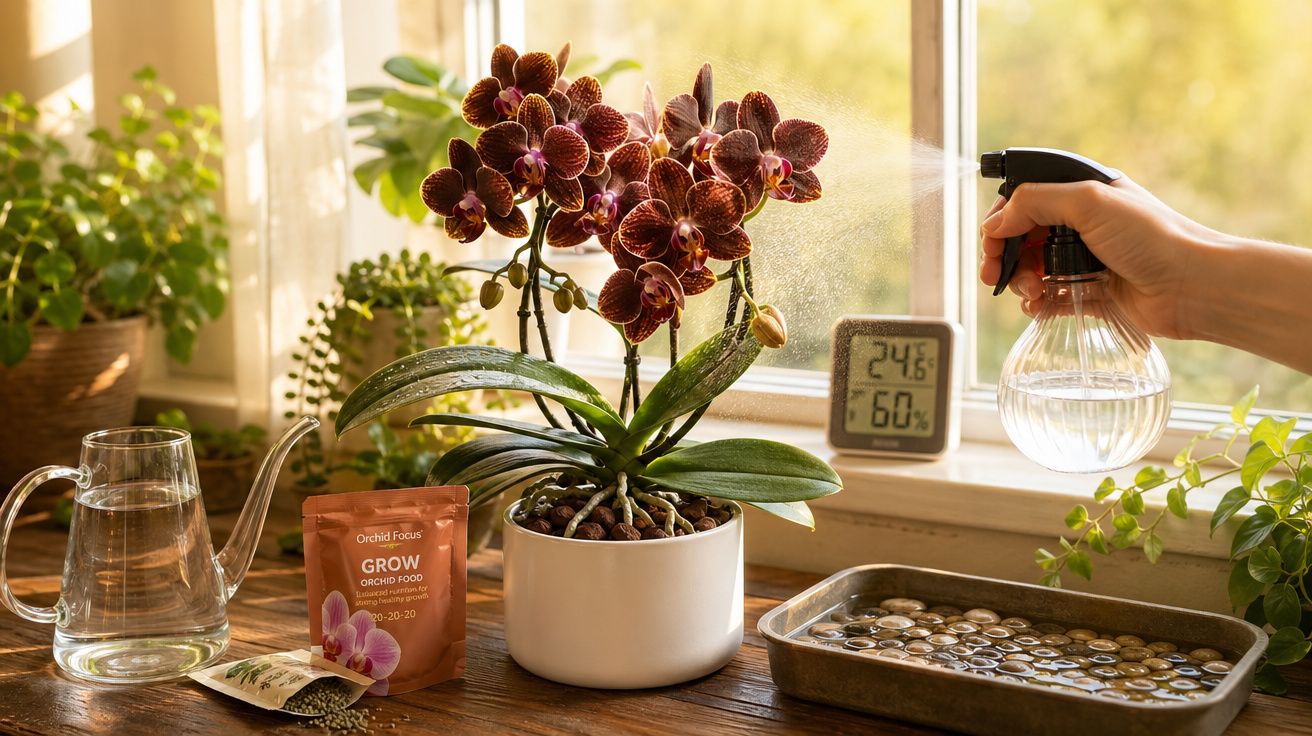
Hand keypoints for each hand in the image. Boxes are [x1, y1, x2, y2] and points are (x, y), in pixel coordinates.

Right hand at [979, 177, 1210, 340]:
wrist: (1192, 286)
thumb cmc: (1151, 237)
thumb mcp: (1089, 202)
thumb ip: (1035, 202)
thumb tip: (995, 223)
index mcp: (1082, 193)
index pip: (1024, 200)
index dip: (1001, 220)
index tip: (991, 244)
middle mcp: (1082, 224)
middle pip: (1022, 237)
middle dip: (1004, 256)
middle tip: (994, 276)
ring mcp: (1085, 259)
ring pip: (1032, 268)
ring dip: (1021, 281)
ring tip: (1031, 292)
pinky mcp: (1090, 292)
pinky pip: (1049, 296)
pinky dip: (1037, 302)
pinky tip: (1038, 307)